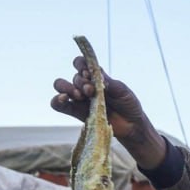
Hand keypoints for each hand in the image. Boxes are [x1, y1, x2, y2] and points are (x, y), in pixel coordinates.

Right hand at [51, 57, 165, 167]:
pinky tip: (64, 99)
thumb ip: (109, 82)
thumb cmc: (128, 105)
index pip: (81, 63)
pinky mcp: (77, 113)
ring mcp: (80, 99)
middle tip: (90, 91)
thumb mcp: (122, 90)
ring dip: (67, 88)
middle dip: (80, 81)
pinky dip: (57, 100)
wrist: (132, 125)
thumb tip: (97, 76)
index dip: (81, 65)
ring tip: (80, 96)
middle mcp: (86, 86)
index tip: (89, 73)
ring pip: (61, 86)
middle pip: (74, 77)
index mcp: (96, 77)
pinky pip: (59, 105)